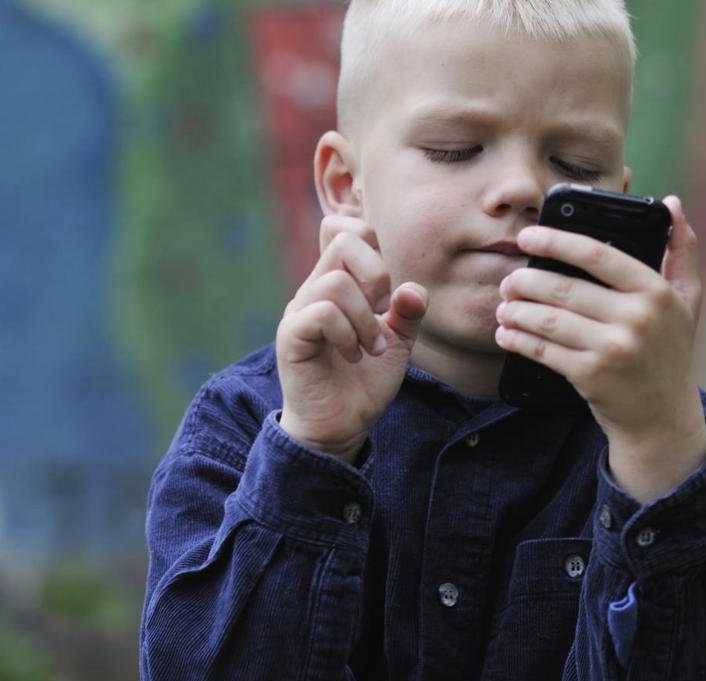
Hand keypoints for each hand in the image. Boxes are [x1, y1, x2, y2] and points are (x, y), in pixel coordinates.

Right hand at [276, 215, 427, 462]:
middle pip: (344, 242)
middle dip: (377, 276)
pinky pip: (321, 312)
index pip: (344, 228)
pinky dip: (347, 334)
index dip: (372, 246)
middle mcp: (314, 290)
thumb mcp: (397, 344)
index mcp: (337, 284)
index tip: (385, 293)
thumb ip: (407, 313)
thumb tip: (413, 288)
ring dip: (366, 318)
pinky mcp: (292, 336)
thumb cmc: (363, 383)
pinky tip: (354, 355)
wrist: (340, 427)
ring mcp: (300, 311)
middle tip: (383, 315)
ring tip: (371, 348)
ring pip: (337, 282)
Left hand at [495, 196, 705, 501]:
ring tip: (504, 305)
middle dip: (525, 281)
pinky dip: (519, 340)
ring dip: (517, 311)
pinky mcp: (591, 375)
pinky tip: (507, 334)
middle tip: (508, 280)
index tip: (527, 237)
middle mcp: (636, 317)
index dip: (556, 241)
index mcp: (656, 291)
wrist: (663, 419)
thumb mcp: (688, 301)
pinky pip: (544, 350)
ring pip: (548, 320)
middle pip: (564, 288)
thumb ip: (682, 250)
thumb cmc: (670, 354)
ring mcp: (612, 348)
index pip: (597, 254)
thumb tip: (671, 202)